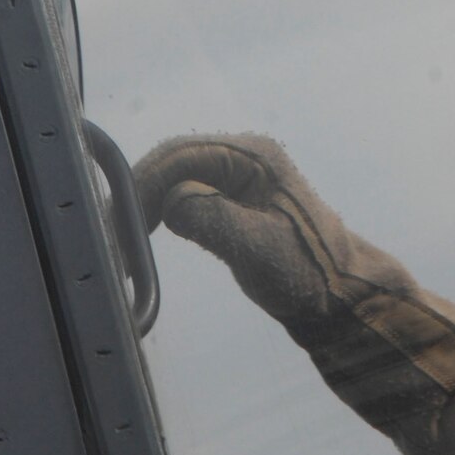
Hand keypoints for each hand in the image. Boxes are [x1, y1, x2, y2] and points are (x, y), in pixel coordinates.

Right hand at [134, 133, 454, 454]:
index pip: (180, 154)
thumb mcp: (254, 247)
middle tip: (112, 225)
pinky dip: (167, 207)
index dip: (142, 182)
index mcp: (253, 156)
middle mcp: (247, 157)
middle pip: (175, 159)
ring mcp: (243, 177)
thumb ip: (210, 217)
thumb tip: (170, 201)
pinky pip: (191, 192)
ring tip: (124, 231)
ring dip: (151, 198)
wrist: (342, 300)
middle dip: (140, 188)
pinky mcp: (239, 200)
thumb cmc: (307, 275)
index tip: (118, 216)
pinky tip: (152, 230)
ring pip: (179, 175)